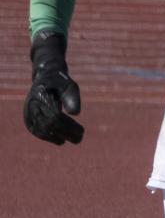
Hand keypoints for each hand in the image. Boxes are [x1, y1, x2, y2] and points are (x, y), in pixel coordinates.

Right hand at [23, 30, 83, 144]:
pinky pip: (36, 130)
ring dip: (57, 137)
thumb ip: (72, 98)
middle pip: (49, 125)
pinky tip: (60, 140)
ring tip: (73, 140)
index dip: (69, 126)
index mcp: (41, 96)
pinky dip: (48, 137)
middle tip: (80, 138)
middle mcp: (31, 105)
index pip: (55, 117)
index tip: (82, 131)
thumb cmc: (60, 82)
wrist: (45, 77)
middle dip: (65, 133)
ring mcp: (28, 112)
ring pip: (41, 130)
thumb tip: (76, 114)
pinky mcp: (28, 118)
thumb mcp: (70, 86)